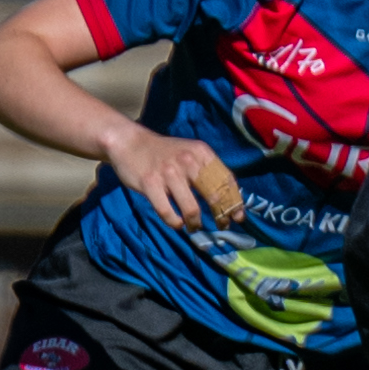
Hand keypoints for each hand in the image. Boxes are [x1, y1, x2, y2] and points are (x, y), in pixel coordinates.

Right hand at [104, 127, 242, 230]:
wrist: (130, 142)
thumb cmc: (166, 152)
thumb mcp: (191, 153)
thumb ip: (207, 170)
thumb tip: (228, 197)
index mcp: (202, 153)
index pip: (227, 181)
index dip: (235, 202)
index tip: (238, 217)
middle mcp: (188, 161)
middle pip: (214, 196)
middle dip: (220, 216)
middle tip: (221, 226)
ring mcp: (169, 173)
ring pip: (191, 207)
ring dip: (195, 222)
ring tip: (194, 227)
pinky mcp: (150, 184)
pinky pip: (167, 211)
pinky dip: (175, 222)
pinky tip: (177, 224)